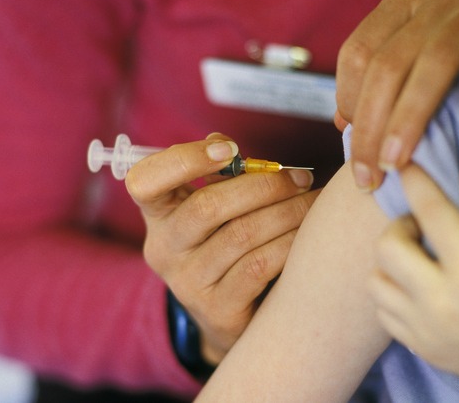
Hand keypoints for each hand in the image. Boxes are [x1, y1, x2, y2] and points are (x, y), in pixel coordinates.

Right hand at [125, 133, 316, 364]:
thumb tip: (222, 142)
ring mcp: (187, 283)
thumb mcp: (212, 209)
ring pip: (242, 234)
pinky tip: (308, 234)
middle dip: (264, 186)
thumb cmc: (226, 244)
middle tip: (301, 178)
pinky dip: (289, 243)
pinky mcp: (217, 310)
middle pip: (208, 206)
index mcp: (158, 214)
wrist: (230, 316)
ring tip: (313, 202)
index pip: (145, 181)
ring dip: (287, 212)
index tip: (229, 150)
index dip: (185, 160)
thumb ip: (216, 175)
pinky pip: (259, 266)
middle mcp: (164, 249)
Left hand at [335, 0, 458, 190]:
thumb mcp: (416, 25)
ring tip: (398, 165)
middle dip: (369, 128)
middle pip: (386, 67)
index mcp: (402, 0)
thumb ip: (380, 66)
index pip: (356, 53)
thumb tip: (344, 122)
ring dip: (409, 120)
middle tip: (368, 178)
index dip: (347, 102)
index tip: (353, 144)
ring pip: (431, 65)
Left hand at [368, 165, 458, 402]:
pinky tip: (416, 286)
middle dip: (401, 225)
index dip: (417, 181)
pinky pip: (382, 309)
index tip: (409, 164)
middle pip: (388, 246)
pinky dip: (391, 290)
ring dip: (391, 260)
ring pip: (375, 279)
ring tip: (418, 257)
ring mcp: (423, 329)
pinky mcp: (417, 346)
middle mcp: (439, 303)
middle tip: (423, 226)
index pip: (432, 213)